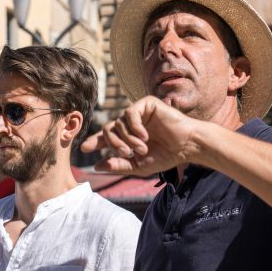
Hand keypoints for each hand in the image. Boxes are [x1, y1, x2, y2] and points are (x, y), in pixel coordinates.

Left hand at [81, 96, 200, 175]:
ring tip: (142, 148)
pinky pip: (130, 112)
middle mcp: (130, 124)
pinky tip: (144, 136)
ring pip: (118, 122)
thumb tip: (96, 166)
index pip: (105, 137)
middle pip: (108, 129)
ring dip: (127, 138)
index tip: (84, 149)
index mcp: (127, 137)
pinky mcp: (147, 104)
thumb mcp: (138, 165)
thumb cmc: (166, 156)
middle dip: (113, 144)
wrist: (187, 146)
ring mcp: (138, 113)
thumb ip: (118, 165)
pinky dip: (134, 126)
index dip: (94, 142)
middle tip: (126, 153)